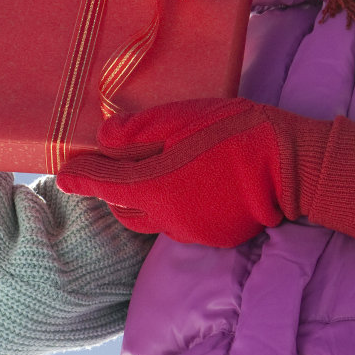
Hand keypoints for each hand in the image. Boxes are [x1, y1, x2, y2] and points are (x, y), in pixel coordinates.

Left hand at [55, 97, 354, 248]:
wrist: (290, 166)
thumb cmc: (235, 132)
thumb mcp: (181, 118)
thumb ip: (138, 131)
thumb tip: (105, 140)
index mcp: (152, 186)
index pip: (102, 184)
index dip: (80, 177)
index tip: (63, 171)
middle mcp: (165, 217)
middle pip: (122, 206)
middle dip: (112, 188)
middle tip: (112, 165)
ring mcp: (190, 231)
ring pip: (150, 218)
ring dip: (142, 199)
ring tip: (155, 172)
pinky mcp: (213, 236)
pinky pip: (178, 224)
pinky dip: (173, 206)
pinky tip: (191, 184)